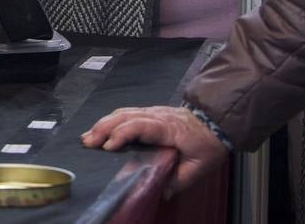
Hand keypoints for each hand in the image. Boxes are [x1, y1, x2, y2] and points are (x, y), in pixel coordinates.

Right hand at [81, 106, 228, 194]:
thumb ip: (181, 180)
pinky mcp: (148, 113)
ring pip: (121, 112)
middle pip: (124, 116)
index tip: (109, 147)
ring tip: (88, 137)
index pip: (140, 125)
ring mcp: (151, 112)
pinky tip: (100, 129)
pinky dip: (109, 121)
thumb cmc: (207, 144)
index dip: (122, 134)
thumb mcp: (200, 166)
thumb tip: (162, 192)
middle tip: (88, 142)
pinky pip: (124, 113)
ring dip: (103, 124)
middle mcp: (156, 116)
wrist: (216, 123)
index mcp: (168, 128)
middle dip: (103, 128)